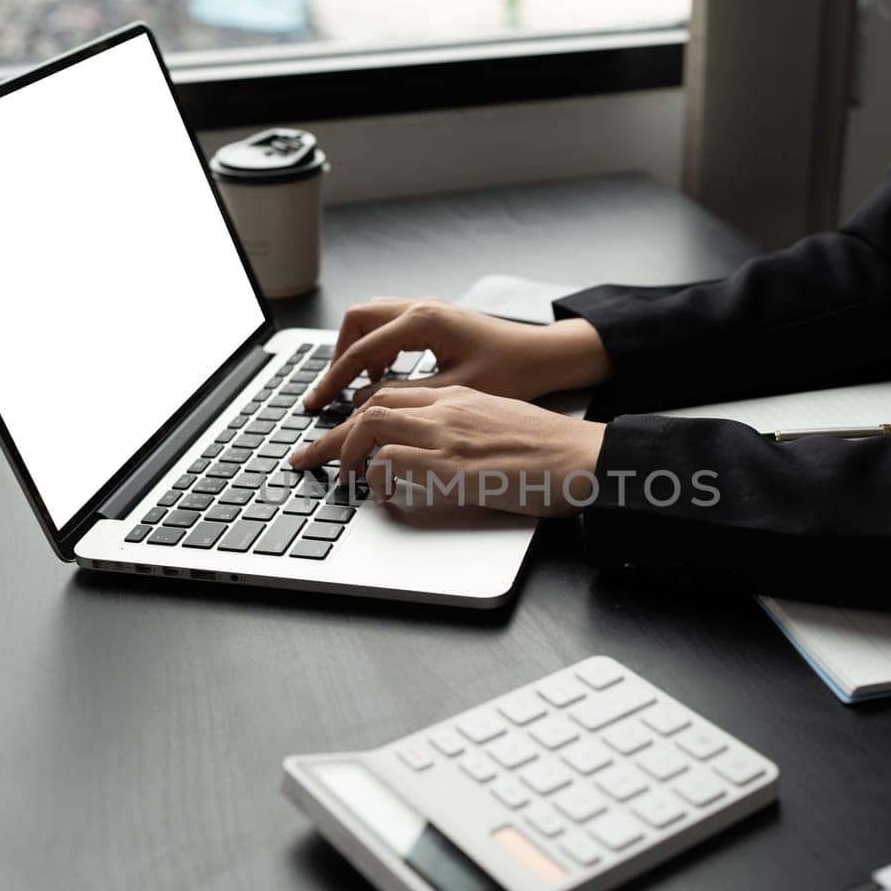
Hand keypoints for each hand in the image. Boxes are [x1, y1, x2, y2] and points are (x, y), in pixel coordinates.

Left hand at [289, 386, 606, 516]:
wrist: (583, 459)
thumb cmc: (552, 451)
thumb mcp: (500, 426)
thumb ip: (463, 431)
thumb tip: (433, 457)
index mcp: (460, 397)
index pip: (391, 396)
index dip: (355, 418)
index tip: (336, 439)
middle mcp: (448, 408)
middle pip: (370, 409)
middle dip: (331, 437)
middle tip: (307, 460)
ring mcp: (448, 435)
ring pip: (371, 428)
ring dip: (344, 455)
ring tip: (340, 481)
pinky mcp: (454, 466)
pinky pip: (393, 464)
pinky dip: (375, 479)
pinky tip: (379, 494)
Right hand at [303, 297, 610, 410]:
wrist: (543, 356)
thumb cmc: (511, 371)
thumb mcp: (455, 390)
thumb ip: (405, 395)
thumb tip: (363, 402)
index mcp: (423, 322)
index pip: (360, 350)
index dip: (333, 380)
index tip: (316, 404)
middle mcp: (421, 307)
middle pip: (357, 321)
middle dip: (338, 356)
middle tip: (330, 391)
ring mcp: (427, 308)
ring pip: (371, 319)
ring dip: (357, 350)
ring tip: (357, 386)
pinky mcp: (434, 317)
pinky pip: (389, 325)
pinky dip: (377, 347)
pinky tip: (385, 377)